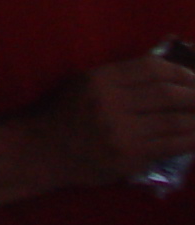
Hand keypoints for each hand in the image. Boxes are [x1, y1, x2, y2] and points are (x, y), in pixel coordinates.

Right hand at [30, 55, 194, 186]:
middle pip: (167, 94)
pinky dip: (192, 140)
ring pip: (174, 121)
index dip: (179, 72)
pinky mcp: (130, 156)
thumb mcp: (84, 83)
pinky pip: (171, 146)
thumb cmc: (64, 113)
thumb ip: (120, 78)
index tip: (193, 77)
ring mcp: (122, 131)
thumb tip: (166, 76)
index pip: (150, 68)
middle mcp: (112, 102)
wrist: (43, 150)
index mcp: (100, 78)